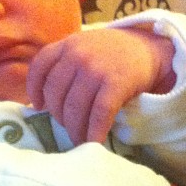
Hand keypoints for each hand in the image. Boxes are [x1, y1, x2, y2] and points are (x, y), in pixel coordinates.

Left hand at [27, 26, 174, 143]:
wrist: (151, 49)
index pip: (40, 67)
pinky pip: (98, 114)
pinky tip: (93, 141)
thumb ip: (64, 64)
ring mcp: (96, 69)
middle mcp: (77, 55)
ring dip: (75, 129)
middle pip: (56, 94)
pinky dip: (94, 131)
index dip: (35, 90)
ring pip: (74, 108)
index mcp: (67, 45)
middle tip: (67, 126)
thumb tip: (40, 102)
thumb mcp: (84, 46)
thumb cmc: (113, 53)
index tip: (39, 107)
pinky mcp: (116, 84)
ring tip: (78, 138)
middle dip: (59, 116)